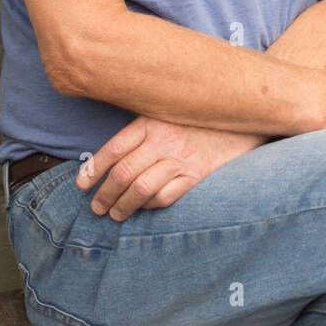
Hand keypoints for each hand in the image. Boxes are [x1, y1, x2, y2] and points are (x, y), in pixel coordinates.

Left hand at [78, 116, 267, 221]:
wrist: (244, 115)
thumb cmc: (199, 114)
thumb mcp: (167, 110)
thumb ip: (143, 128)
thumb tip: (111, 155)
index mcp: (151, 121)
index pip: (114, 148)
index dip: (92, 169)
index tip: (81, 185)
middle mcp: (164, 140)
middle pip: (123, 173)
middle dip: (104, 194)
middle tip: (96, 207)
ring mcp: (182, 159)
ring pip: (141, 189)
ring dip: (122, 206)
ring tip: (114, 214)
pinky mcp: (198, 176)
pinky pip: (166, 197)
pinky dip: (149, 207)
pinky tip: (142, 209)